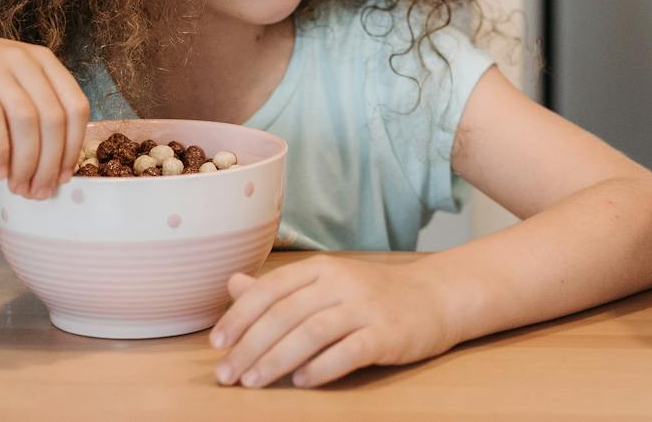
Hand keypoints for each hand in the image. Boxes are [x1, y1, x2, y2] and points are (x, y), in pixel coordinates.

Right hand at [0, 26, 88, 199]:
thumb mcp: (6, 94)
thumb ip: (29, 122)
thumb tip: (50, 170)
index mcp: (43, 61)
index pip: (76, 107)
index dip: (73, 147)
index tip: (64, 177)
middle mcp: (23, 60)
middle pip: (54, 118)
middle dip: (49, 163)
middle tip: (38, 191)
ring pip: (27, 121)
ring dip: (26, 163)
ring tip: (17, 187)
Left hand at [209, 256, 455, 387]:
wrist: (434, 299)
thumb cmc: (371, 296)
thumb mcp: (326, 284)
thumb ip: (279, 288)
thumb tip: (232, 285)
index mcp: (321, 268)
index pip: (271, 289)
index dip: (239, 316)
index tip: (217, 344)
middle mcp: (341, 282)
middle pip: (285, 313)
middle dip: (250, 346)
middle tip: (227, 375)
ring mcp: (366, 307)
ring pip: (311, 332)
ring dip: (276, 359)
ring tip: (253, 382)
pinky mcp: (387, 333)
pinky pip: (348, 351)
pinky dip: (320, 367)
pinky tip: (300, 382)